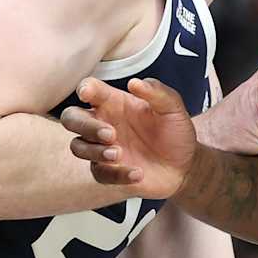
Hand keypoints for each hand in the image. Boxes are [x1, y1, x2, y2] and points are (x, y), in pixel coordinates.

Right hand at [61, 77, 196, 198]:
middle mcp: (103, 123)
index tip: (88, 94)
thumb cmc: (175, 132)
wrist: (186, 166)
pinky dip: (116, 174)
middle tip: (111, 134)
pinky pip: (99, 173)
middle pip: (71, 118)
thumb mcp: (173, 109)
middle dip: (85, 125)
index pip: (89, 89)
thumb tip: (135, 83)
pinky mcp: (108, 172)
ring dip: (94, 151)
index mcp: (114, 103)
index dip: (85, 89)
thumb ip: (158, 93)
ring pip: (78, 147)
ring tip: (118, 154)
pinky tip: (137, 173)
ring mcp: (103, 148)